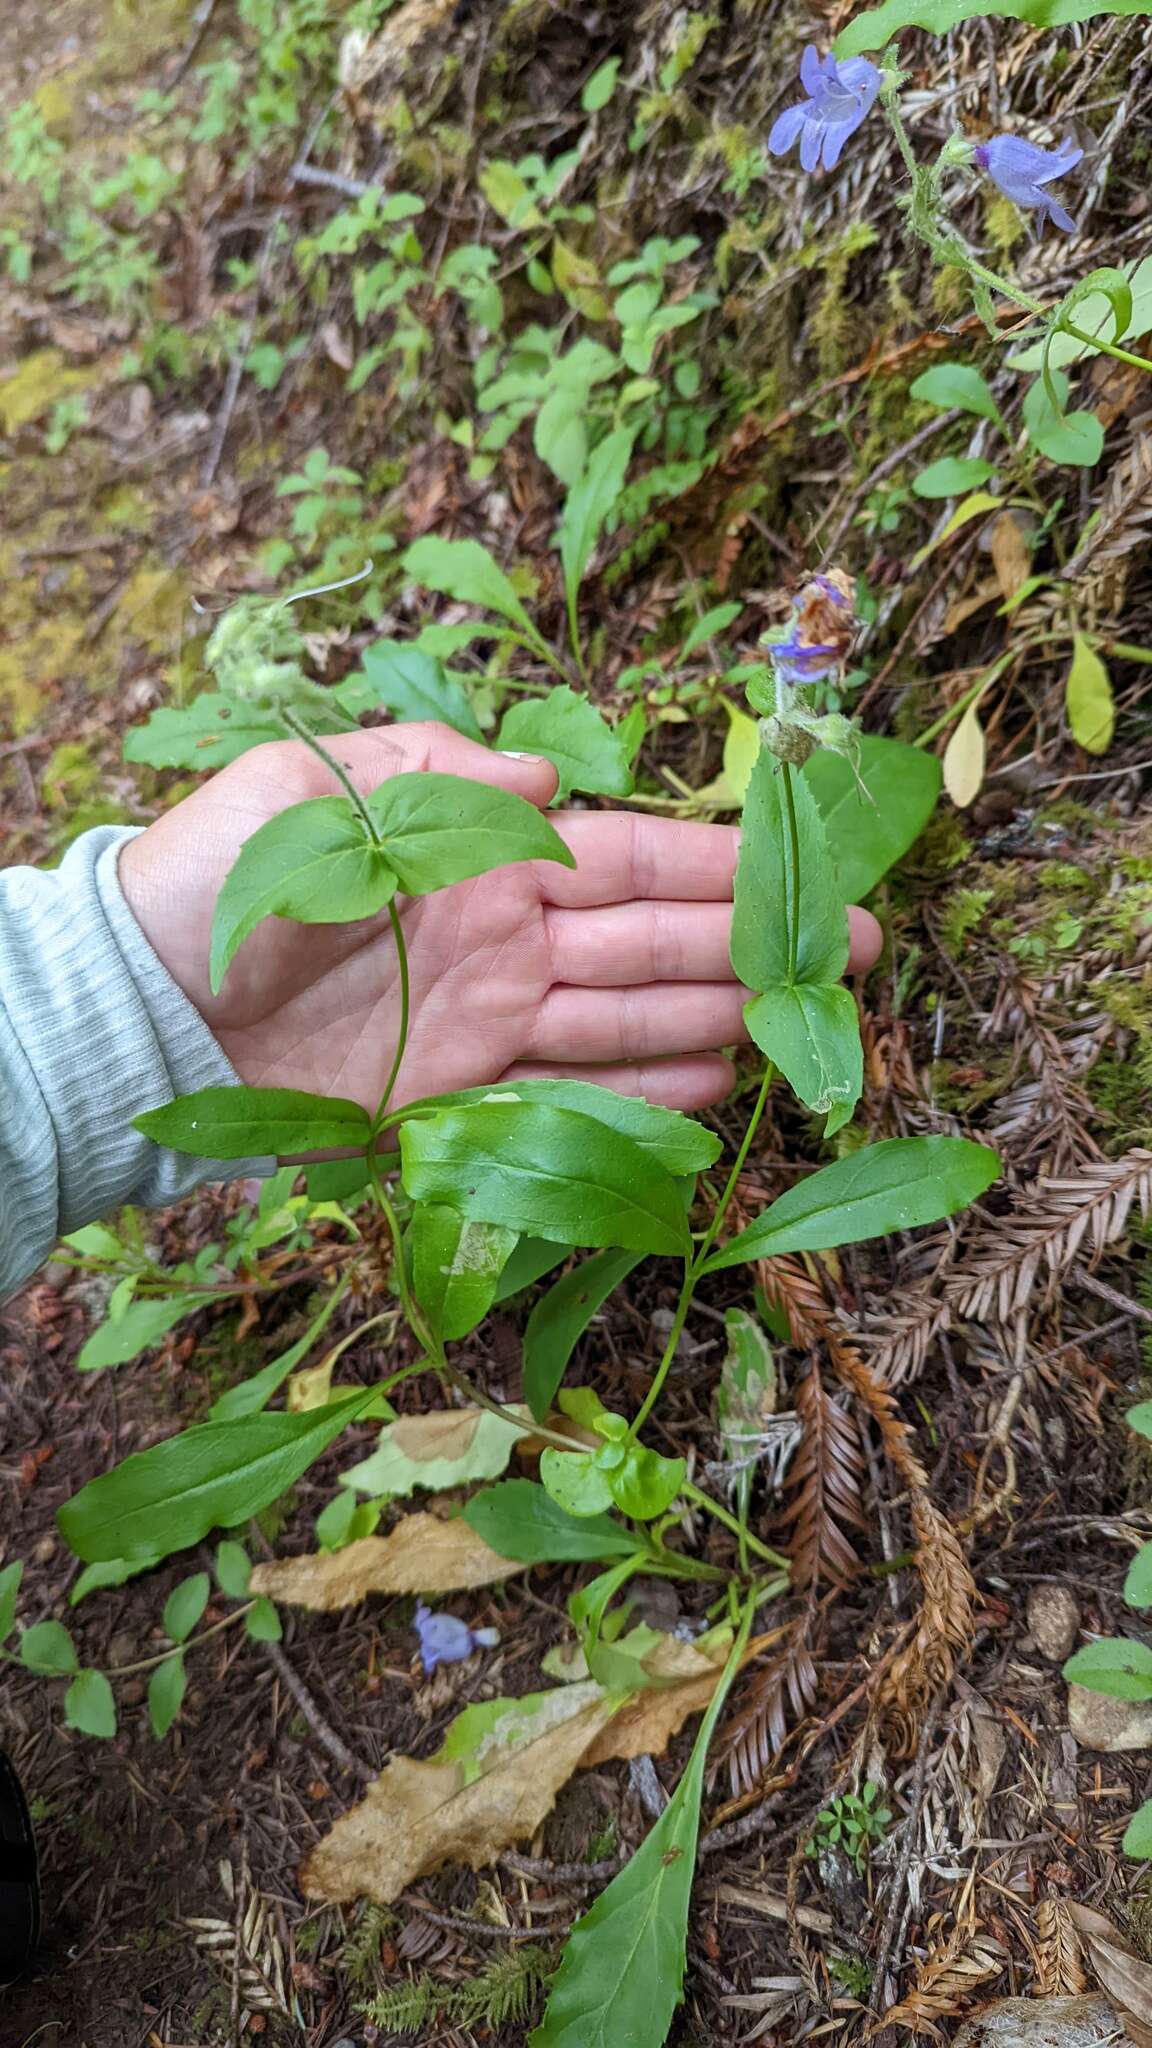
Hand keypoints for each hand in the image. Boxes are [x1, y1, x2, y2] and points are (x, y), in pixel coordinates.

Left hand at [119, 723, 881, 1115]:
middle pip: (650, 939)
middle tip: (854, 952)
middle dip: (749, 942)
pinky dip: (641, 1094)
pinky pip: (569, 1090)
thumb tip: (546, 780)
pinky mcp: (458, 1095)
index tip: (800, 871)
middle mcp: (503, 936)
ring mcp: (488, 1018)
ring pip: (626, 1016)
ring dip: (715, 1020)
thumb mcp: (316, 792)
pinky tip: (712, 1092)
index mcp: (481, 857)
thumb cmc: (217, 885)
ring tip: (799, 1027)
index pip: (625, 856)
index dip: (715, 864)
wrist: (144, 1010)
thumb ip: (436, 782)